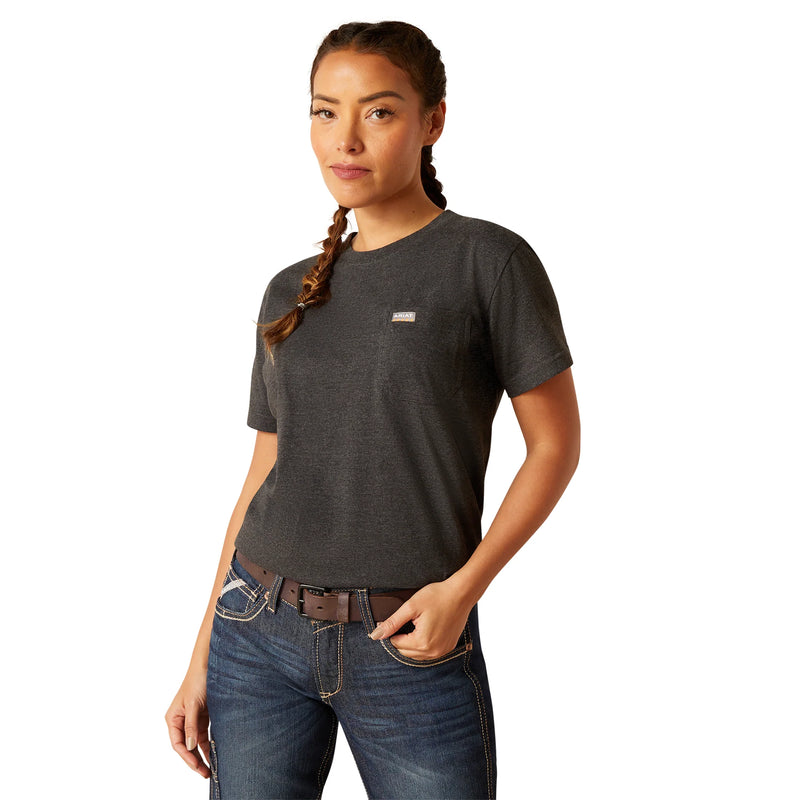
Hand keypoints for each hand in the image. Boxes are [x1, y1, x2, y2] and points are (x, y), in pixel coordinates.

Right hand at [165, 664, 211, 778]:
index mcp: (173, 718)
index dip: (187, 757)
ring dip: (204, 754)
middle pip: (187, 746)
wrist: (210, 664)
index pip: (178, 744)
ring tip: (213, 767)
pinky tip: (215, 752)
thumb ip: (191, 725)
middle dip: (195, 760)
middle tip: (206, 773)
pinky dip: (210, 743)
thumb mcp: (193, 704)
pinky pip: (205, 734)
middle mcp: (181, 720)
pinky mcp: (203, 715)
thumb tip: (190, 746)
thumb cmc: (197, 680)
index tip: (198, 766)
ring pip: (196, 742)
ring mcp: (192, 718)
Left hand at [368, 578, 472, 659]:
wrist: (461, 593)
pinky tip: (424, 629)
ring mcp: (442, 651)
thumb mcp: (411, 606)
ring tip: (415, 624)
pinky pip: (429, 652)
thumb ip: (392, 622)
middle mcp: (433, 652)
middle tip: (405, 620)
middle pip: (405, 651)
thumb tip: (375, 635)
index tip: (393, 619)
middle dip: (400, 638)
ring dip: (411, 643)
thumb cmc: (437, 596)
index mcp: (422, 643)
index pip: (396, 644)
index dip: (391, 631)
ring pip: (416, 654)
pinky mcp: (448, 647)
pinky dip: (422, 644)